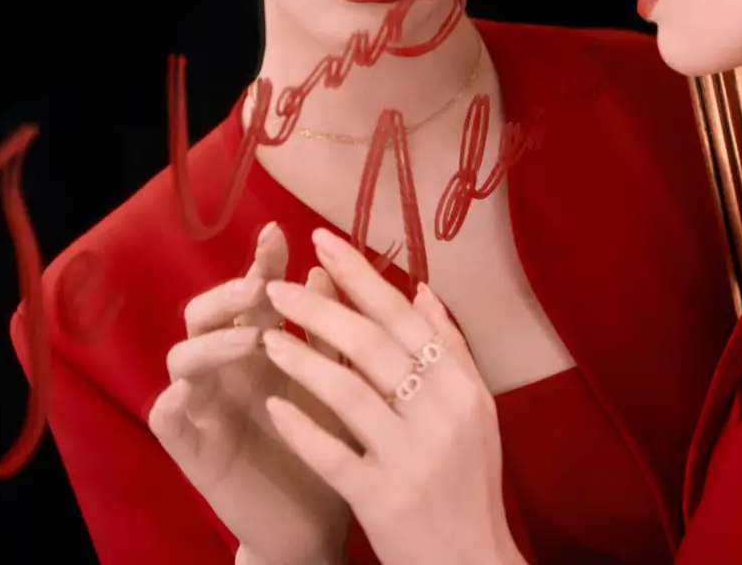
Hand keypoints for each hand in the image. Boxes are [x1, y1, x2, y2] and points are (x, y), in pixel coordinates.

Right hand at [148, 223, 351, 564]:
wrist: (315, 526)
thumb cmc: (325, 448)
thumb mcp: (336, 386)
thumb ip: (330, 334)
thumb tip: (326, 272)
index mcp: (262, 347)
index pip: (253, 293)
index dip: (261, 262)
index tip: (277, 233)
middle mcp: (228, 370)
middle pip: (205, 315)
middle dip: (226, 295)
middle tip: (256, 288)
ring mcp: (206, 408)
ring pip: (182, 359)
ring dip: (211, 343)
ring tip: (248, 340)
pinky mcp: (194, 452)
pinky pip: (166, 420)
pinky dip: (171, 401)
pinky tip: (188, 390)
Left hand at [258, 227, 526, 564]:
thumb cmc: (468, 486)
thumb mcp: (476, 414)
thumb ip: (449, 351)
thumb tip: (421, 289)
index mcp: (465, 390)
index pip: (406, 318)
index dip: (362, 276)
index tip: (322, 241)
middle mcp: (444, 417)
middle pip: (373, 345)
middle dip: (320, 308)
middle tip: (276, 285)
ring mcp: (413, 459)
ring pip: (348, 391)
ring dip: (302, 358)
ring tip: (265, 338)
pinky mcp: (383, 500)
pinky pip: (331, 453)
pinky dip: (300, 427)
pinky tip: (273, 406)